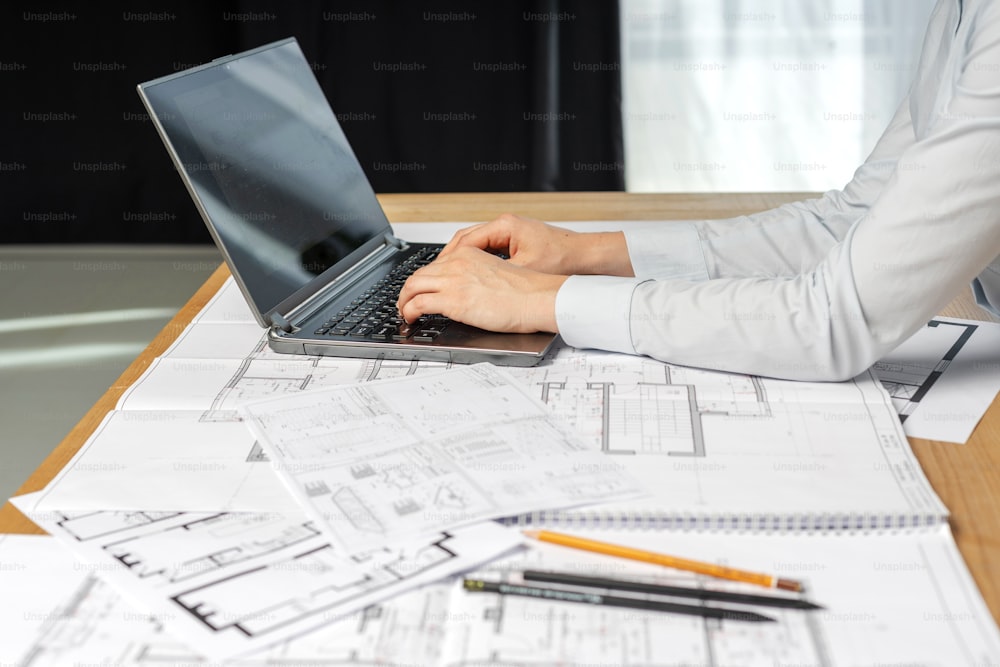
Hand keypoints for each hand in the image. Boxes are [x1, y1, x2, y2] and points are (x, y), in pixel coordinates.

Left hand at [397, 247, 567, 332]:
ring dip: (404, 301)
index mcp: (469, 254)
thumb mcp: (495, 273)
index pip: (435, 264)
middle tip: (405, 302)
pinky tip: (410, 318)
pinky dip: (408, 311)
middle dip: (407, 290)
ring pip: (412, 287)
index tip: (420, 289)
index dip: (423, 280)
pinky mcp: (453, 301)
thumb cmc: (526, 291)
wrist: (537, 298)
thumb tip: (466, 291)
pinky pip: (418, 303)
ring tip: (404, 312)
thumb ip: (476, 276)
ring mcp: (453, 281)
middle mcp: (457, 263)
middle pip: (419, 274)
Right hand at [439, 213, 633, 276]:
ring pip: (475, 244)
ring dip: (462, 260)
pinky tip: (472, 275)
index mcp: (504, 226)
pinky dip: (476, 261)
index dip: (448, 259)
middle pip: (465, 240)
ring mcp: (510, 231)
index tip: (437, 273)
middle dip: (449, 259)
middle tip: (436, 276)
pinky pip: (487, 248)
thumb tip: (474, 284)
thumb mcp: (525, 270)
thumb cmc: (563, 259)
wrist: (586, 256)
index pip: (464, 241)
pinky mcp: (515, 240)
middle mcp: (505, 225)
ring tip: (450, 277)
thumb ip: (497, 274)